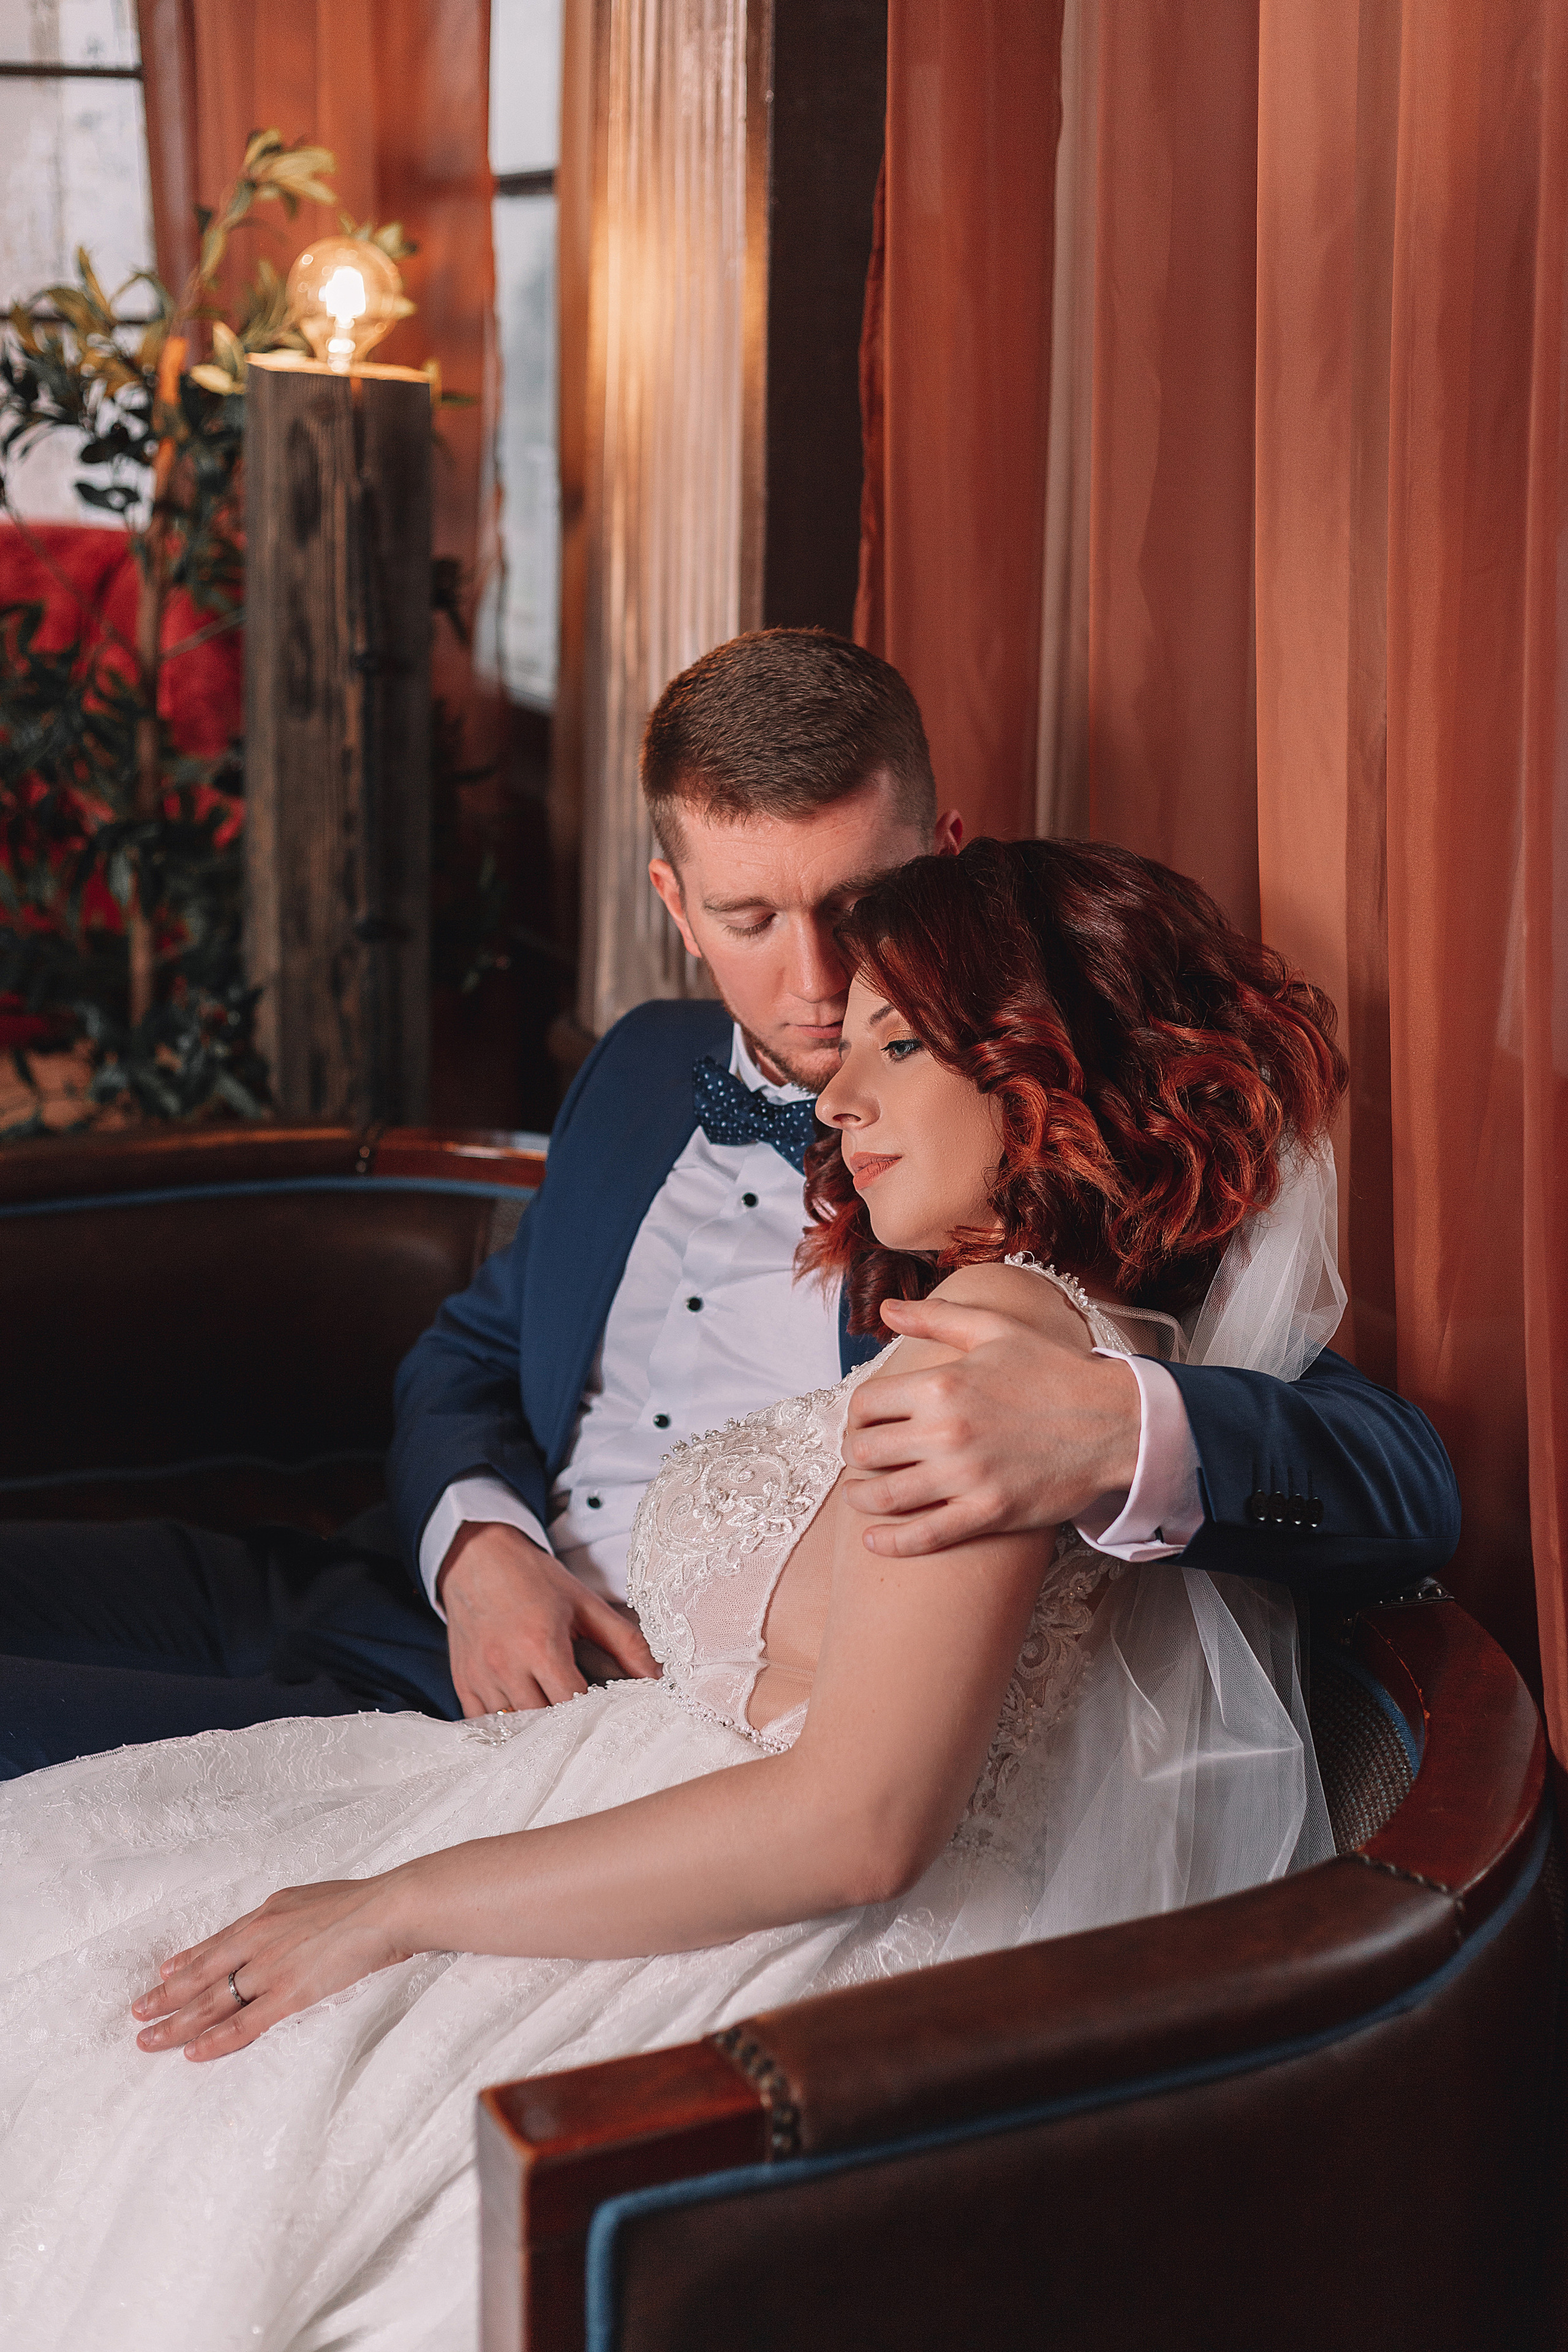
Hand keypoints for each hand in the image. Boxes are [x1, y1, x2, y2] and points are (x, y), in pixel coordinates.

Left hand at [131, 1876, 409, 2060]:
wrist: (388, 1908)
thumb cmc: (360, 1901)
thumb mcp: (310, 1897)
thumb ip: (285, 1916)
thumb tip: (273, 1924)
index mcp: (265, 1915)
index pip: (215, 1944)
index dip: (185, 1962)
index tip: (162, 1974)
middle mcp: (258, 1941)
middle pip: (201, 1975)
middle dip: (165, 1996)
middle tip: (137, 2014)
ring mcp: (271, 1969)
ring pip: (212, 2002)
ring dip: (177, 2023)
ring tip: (148, 2039)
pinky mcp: (290, 1995)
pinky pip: (244, 2024)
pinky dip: (216, 2040)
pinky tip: (193, 2052)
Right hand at [437, 1522, 658, 1715]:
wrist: (477, 1556)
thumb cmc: (535, 1579)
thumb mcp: (585, 1604)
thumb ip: (624, 1642)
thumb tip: (658, 1677)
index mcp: (541, 1645)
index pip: (573, 1704)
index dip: (593, 1714)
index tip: (607, 1713)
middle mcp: (507, 1666)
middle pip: (543, 1722)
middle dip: (567, 1725)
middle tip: (585, 1722)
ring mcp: (481, 1677)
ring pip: (514, 1727)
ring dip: (536, 1728)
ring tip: (555, 1718)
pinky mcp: (463, 1682)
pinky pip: (485, 1723)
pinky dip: (506, 1724)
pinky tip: (523, 1713)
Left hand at [842, 1296, 1141, 1555]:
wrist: (1114, 1421)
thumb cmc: (1055, 1371)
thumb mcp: (995, 1329)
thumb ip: (936, 1317)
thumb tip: (887, 1309)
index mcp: (941, 1384)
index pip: (865, 1405)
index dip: (856, 1415)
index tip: (864, 1423)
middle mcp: (946, 1431)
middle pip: (866, 1451)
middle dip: (855, 1455)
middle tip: (862, 1458)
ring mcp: (966, 1476)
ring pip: (884, 1496)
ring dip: (861, 1498)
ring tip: (860, 1496)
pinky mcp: (988, 1513)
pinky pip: (924, 1535)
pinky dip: (891, 1542)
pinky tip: (874, 1541)